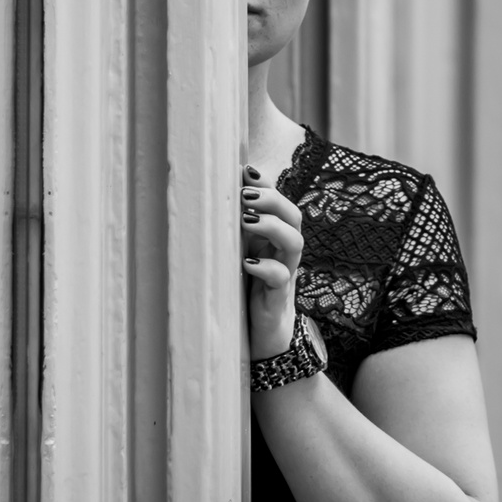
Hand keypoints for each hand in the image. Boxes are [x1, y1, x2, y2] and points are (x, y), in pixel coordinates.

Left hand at [240, 167, 306, 358]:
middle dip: (273, 200)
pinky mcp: (279, 295)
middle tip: (245, 196)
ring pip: (294, 242)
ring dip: (272, 226)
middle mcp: (284, 250)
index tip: (245, 169)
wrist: (264, 331)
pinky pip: (281, 277)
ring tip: (247, 220)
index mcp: (275, 236)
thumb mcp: (240, 252)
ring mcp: (286, 271)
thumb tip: (207, 197)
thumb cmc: (249, 287)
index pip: (278, 202)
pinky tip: (246, 263)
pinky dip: (265, 267)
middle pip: (294, 216)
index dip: (266, 184)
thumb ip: (233, 229)